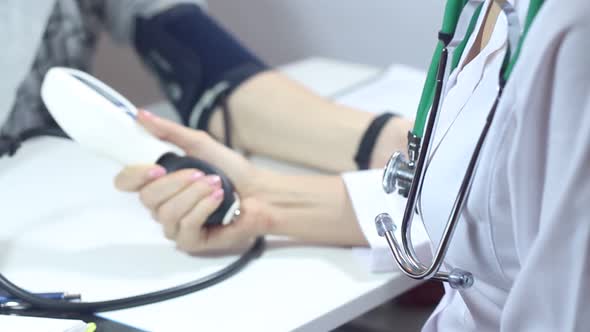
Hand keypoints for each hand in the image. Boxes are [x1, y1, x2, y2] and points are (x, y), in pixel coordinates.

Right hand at [114, 111, 270, 253]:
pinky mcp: (190, 242)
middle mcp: (162, 206)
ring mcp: (175, 226)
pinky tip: (219, 200)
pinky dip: (203, 208)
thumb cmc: (230, 170)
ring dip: (194, 194)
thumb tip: (140, 115)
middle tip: (201, 173)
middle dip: (176, 182)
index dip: (135, 175)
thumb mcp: (199, 144)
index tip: (157, 167)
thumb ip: (168, 132)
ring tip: (216, 185)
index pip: (126, 182)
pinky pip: (185, 226)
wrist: (260, 190)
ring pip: (166, 213)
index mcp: (158, 182)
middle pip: (147, 198)